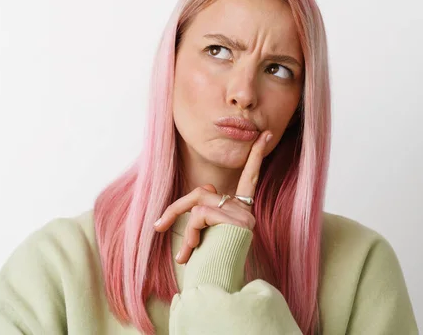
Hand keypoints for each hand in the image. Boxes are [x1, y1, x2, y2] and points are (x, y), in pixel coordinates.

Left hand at [153, 130, 272, 263]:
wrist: (222, 288)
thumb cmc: (215, 267)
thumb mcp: (209, 238)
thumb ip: (205, 217)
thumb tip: (194, 209)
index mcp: (242, 211)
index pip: (250, 177)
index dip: (256, 156)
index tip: (265, 134)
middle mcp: (246, 209)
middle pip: (202, 192)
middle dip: (177, 208)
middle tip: (157, 227)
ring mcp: (243, 214)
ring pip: (198, 202)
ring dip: (185, 227)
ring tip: (184, 254)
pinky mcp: (236, 220)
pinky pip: (201, 214)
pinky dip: (190, 232)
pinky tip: (190, 253)